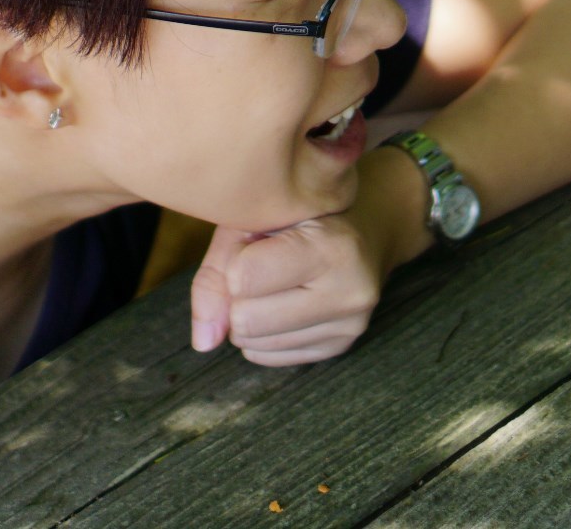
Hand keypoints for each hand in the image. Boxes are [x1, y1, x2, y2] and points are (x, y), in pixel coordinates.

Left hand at [187, 215, 383, 365]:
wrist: (367, 225)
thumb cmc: (303, 213)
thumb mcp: (258, 217)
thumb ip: (218, 271)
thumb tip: (204, 342)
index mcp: (334, 247)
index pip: (243, 278)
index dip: (236, 260)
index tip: (255, 242)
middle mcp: (351, 292)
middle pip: (246, 321)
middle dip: (239, 296)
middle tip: (262, 267)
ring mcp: (351, 325)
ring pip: (253, 344)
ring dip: (250, 315)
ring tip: (278, 281)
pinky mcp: (341, 347)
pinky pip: (269, 357)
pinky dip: (264, 333)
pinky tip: (286, 300)